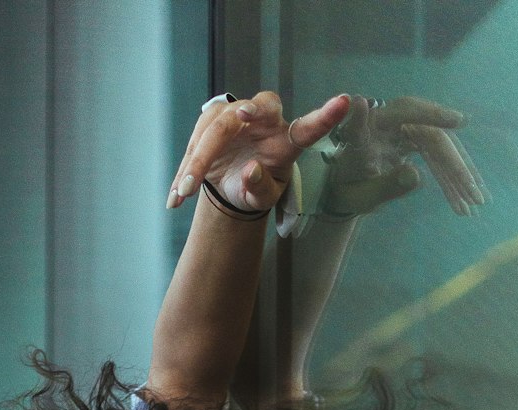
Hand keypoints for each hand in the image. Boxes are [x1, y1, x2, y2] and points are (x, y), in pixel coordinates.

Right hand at [167, 90, 350, 212]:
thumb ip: (261, 188)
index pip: (308, 128)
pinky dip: (183, 171)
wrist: (234, 182)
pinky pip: (194, 143)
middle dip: (221, 137)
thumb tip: (251, 170)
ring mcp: (235, 117)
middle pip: (240, 119)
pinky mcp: (211, 122)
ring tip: (182, 194)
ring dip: (194, 162)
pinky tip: (175, 198)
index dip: (324, 117)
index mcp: (286, 140)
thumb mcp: (263, 197)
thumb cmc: (257, 187)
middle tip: (213, 154)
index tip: (343, 103)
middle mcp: (263, 120)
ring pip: (212, 130)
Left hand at [320, 94, 485, 217]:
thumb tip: (416, 175)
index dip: (429, 115)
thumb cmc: (346, 191)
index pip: (404, 113)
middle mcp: (390, 120)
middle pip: (431, 133)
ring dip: (457, 173)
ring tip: (475, 200)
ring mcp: (403, 129)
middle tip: (473, 188)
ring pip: (438, 145)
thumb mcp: (360, 195)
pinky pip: (436, 154)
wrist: (342, 188)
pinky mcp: (413, 138)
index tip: (457, 121)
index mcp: (371, 126)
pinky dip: (449, 175)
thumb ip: (384, 186)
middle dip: (454, 162)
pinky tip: (463, 196)